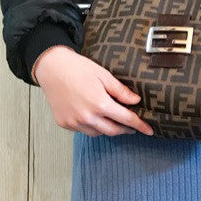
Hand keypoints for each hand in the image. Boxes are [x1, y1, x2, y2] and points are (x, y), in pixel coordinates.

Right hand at [34, 46, 153, 137]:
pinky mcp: (64, 123)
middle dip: (126, 130)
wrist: (52, 68)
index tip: (149, 130)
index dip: (139, 125)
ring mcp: (74, 122)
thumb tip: (136, 101)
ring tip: (115, 120)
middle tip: (134, 126)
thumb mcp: (104, 75)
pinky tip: (95, 117)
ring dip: (109, 128)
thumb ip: (120, 90)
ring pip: (98, 133)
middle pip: (113, 130)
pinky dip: (93, 126)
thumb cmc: (79, 68)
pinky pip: (83, 130)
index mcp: (99, 103)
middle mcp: (87, 117)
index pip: (125, 119)